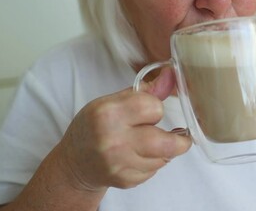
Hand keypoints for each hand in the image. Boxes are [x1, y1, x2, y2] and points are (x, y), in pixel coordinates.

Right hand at [58, 68, 190, 190]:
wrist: (75, 162)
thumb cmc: (94, 127)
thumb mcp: (111, 102)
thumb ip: (144, 92)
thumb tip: (171, 76)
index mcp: (108, 114)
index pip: (152, 107)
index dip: (156, 108)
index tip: (153, 111)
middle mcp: (113, 140)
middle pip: (165, 142)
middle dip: (179, 140)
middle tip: (181, 137)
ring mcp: (119, 164)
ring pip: (163, 158)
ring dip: (165, 151)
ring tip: (152, 144)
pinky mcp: (125, 180)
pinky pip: (154, 171)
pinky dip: (154, 163)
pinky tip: (140, 156)